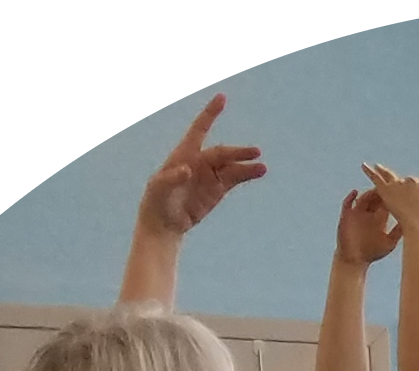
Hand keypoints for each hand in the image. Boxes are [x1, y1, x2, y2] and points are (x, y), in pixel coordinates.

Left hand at [138, 96, 264, 239]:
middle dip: (237, 153)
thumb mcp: (159, 188)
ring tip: (262, 167)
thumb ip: (172, 177)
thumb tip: (187, 169)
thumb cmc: (157, 201)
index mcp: (184, 153)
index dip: (210, 113)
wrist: (164, 223)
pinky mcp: (217, 190)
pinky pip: (234, 178)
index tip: (222, 98)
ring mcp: (210, 175)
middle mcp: (200, 161)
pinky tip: (258, 172)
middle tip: (254, 153)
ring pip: (232, 166)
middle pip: (222, 153)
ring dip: (247, 165)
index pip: (199, 129)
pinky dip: (246, 174)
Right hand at [336, 187, 400, 265]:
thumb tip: (413, 224)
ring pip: (363, 197)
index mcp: (380, 218)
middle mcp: (369, 214)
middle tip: (385, 190)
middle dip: (380, 192)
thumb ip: (398, 232)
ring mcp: (358, 213)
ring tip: (373, 193)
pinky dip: (351, 196)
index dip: (391, 196)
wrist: (355, 261)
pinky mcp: (347, 215)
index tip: (397, 193)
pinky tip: (356, 193)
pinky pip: (347, 202)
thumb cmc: (373, 254)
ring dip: (368, 193)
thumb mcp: (389, 243)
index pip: (386, 202)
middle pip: (375, 197)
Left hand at [359, 164, 418, 245]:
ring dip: (381, 171)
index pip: (416, 184)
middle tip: (389, 172)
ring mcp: (398, 184)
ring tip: (376, 167)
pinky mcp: (386, 189)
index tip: (408, 192)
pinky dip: (369, 172)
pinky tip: (363, 166)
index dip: (411, 190)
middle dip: (396, 179)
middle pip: (402, 179)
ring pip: (388, 176)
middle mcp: (411, 181)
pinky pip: (376, 178)